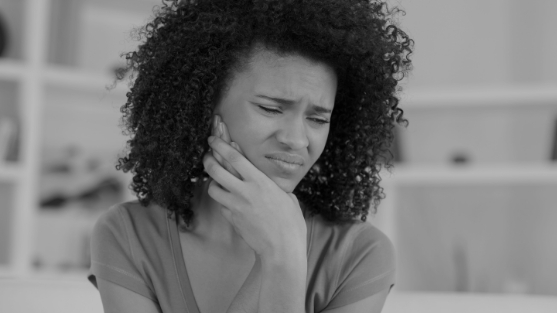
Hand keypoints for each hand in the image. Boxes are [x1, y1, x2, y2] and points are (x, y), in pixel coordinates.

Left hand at [203, 122, 306, 260]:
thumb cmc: (290, 223)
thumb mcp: (286, 197)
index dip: (221, 144)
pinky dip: (223, 201)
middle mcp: (244, 191)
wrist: (282, 249)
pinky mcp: (231, 219)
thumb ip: (271, 185)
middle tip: (207, 156)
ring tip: (217, 180)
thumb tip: (265, 179)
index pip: (234, 157)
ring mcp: (236, 206)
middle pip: (216, 169)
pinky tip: (230, 202)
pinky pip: (221, 205)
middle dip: (208, 159)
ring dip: (213, 182)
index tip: (213, 138)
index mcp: (260, 181)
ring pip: (213, 188)